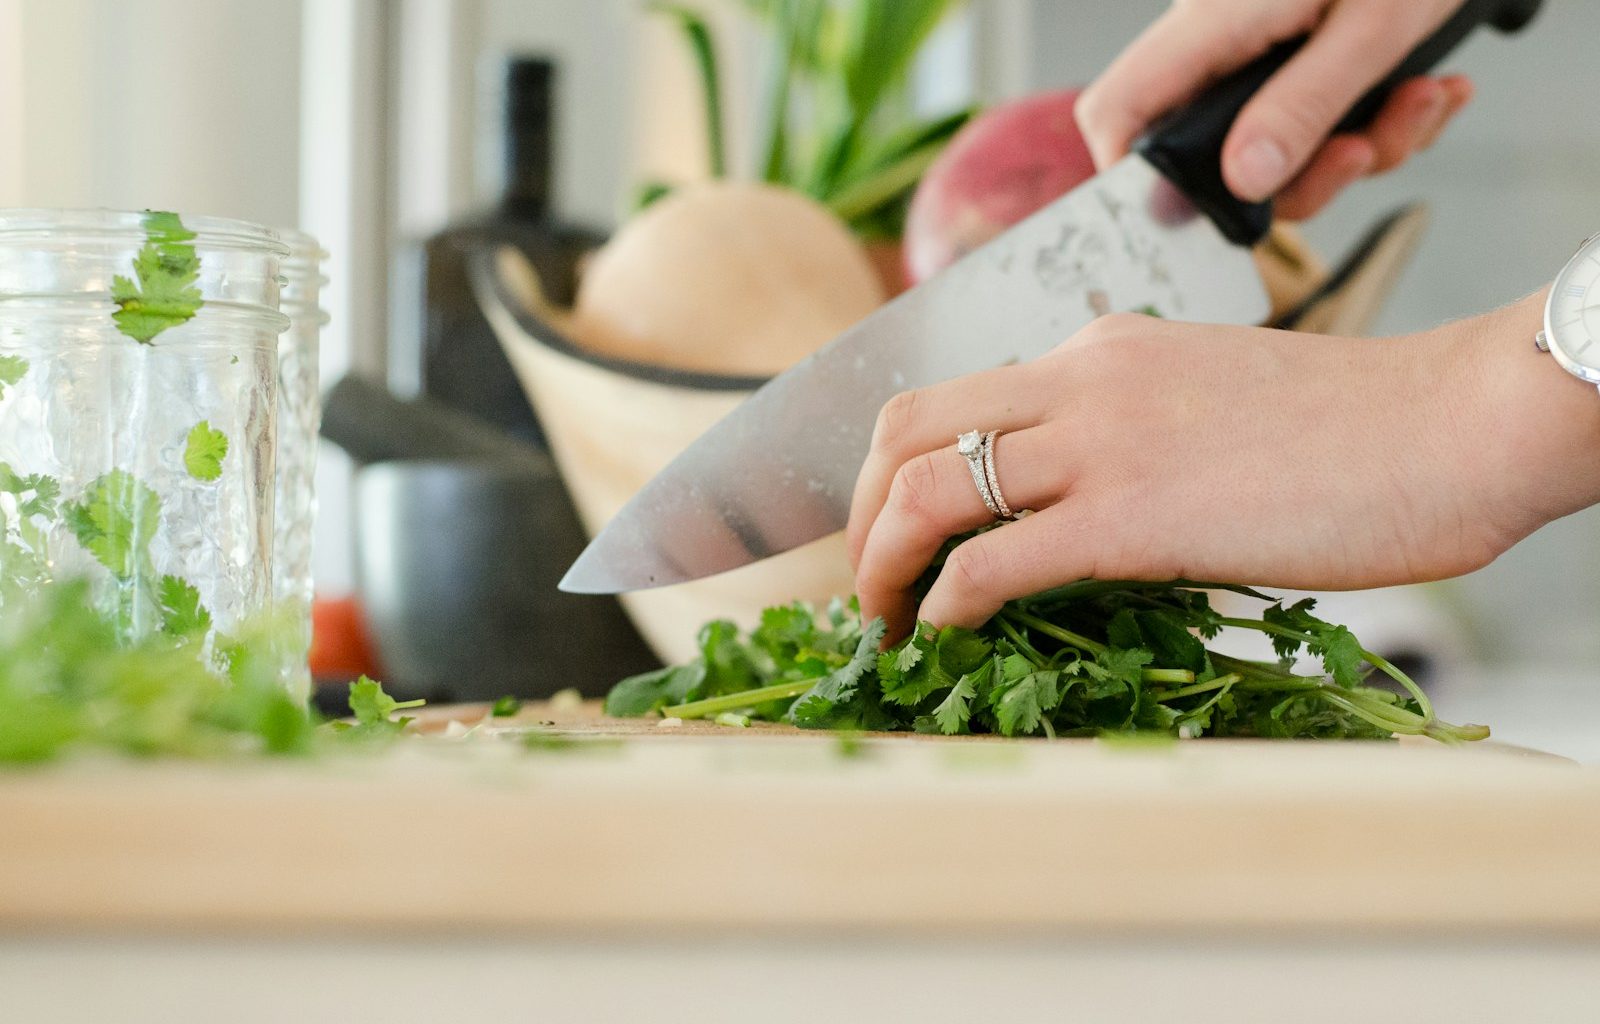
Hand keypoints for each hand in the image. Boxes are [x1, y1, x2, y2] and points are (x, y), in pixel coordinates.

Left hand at [846, 294, 1599, 639]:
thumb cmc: (1350, 431)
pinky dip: (944, 603)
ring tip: (883, 624)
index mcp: (1096, 351)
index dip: (892, 469)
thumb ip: (1125, 433)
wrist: (1450, 426)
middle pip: (904, 429)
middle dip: (858, 514)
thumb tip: (1068, 510)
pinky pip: (993, 561)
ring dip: (881, 566)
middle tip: (866, 582)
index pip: (950, 398)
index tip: (891, 532)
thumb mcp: (1205, 400)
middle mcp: (1078, 379)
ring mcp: (1100, 442)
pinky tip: (944, 633)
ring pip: (926, 490)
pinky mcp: (1132, 516)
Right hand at [1076, 0, 1473, 218]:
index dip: (1131, 177)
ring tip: (1421, 99)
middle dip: (1305, 177)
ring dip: (1363, 148)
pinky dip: (1382, 124)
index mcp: (1211, 22)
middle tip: (1363, 149)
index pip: (1119, 110)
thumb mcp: (1373, 25)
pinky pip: (1322, 129)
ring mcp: (1260, 56)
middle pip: (1213, 157)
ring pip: (1280, 154)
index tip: (1195, 215)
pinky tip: (1427, 89)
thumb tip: (1244, 179)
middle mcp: (1222, 45)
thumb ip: (1304, 104)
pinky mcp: (1301, 62)